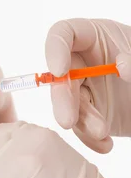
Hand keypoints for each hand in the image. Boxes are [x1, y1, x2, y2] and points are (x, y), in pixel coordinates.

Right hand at [45, 18, 130, 152]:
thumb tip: (121, 66)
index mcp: (94, 36)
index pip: (63, 34)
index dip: (55, 50)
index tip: (59, 70)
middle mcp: (85, 62)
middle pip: (61, 75)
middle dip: (62, 99)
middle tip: (67, 120)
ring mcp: (87, 88)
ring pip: (69, 104)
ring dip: (81, 121)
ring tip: (100, 132)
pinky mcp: (92, 112)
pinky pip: (81, 126)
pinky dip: (90, 138)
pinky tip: (104, 143)